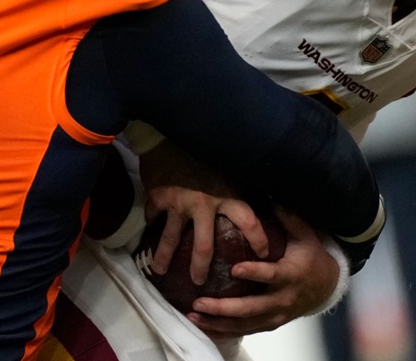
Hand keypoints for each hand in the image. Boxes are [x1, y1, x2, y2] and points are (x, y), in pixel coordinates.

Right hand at [139, 141, 269, 283]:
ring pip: (171, 239)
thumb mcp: (228, 168)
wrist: (170, 134)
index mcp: (226, 195)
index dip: (259, 239)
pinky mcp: (158, 198)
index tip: (265, 254)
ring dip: (164, 257)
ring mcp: (178, 203)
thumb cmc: (204, 151)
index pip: (248, 220)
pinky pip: (153, 218)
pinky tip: (149, 233)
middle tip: (198, 282)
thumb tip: (266, 196)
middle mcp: (203, 203)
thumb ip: (239, 185)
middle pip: (203, 245)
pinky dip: (151, 225)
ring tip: (159, 271)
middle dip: (201, 266)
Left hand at [184, 210, 342, 336]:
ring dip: (218, 322)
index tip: (234, 269)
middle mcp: (283, 299)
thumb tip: (269, 194)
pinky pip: (245, 331)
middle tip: (199, 302)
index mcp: (292, 274)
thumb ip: (287, 216)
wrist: (326, 286)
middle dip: (224, 307)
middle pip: (252, 308)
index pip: (272, 275)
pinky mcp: (270, 324)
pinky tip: (203, 327)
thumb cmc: (311, 255)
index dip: (255, 273)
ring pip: (245, 324)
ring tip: (193, 316)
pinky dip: (223, 331)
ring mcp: (276, 315)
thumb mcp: (304, 234)